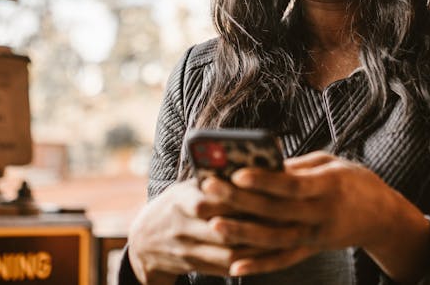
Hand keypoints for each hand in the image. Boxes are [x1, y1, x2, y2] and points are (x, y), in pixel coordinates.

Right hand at [126, 178, 310, 283]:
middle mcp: (183, 226)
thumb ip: (212, 179)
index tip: (270, 187)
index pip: (216, 197)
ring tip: (284, 235)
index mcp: (182, 199)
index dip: (244, 194)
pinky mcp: (195, 266)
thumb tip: (249, 163)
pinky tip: (269, 253)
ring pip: (228, 251)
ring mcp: (188, 249)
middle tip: (286, 213)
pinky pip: (226, 267)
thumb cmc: (174, 205)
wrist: (143, 243)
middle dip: (256, 221)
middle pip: (225, 226)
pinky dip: (248, 262)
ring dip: (257, 245)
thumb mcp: (186, 187)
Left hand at [203, 151, 429, 280]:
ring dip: (242, 232)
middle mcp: (322, 214)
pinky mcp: (311, 250)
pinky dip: (259, 266)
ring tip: (214, 223)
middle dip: (240, 201)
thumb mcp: (331, 164)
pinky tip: (234, 266)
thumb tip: (259, 164)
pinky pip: (282, 261)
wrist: (382, 217)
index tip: (237, 173)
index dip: (264, 180)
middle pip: (276, 211)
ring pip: (275, 239)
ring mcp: (316, 236)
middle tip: (209, 190)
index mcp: (329, 186)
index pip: (292, 185)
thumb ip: (297, 166)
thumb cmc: (353, 181)